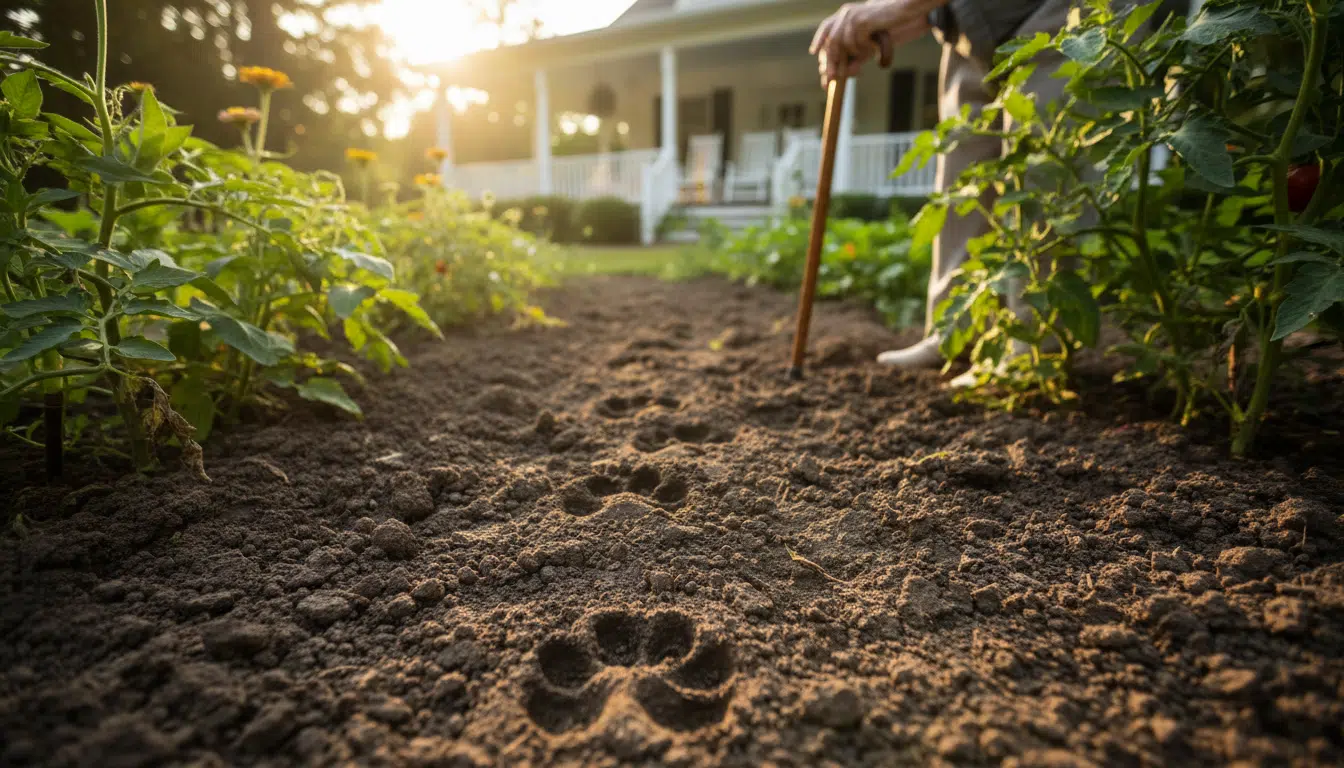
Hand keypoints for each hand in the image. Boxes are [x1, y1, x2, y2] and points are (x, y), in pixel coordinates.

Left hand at [810, 0, 939, 85]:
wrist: (900, 11)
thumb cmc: (884, 25)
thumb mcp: (866, 40)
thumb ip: (855, 55)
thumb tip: (844, 73)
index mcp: (844, 14)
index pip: (826, 27)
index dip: (819, 40)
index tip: (814, 52)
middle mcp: (846, 13)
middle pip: (833, 41)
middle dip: (832, 62)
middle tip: (832, 77)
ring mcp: (853, 16)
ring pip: (845, 44)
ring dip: (854, 54)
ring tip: (865, 52)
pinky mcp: (862, 21)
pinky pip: (857, 42)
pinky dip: (863, 48)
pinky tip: (871, 45)